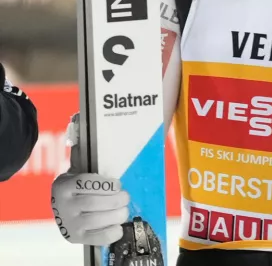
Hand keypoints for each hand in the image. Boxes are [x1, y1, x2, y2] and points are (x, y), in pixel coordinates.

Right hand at [50, 113, 129, 245]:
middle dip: (119, 198)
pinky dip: (115, 230)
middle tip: (124, 195)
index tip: (117, 183)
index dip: (108, 184)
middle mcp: (64, 206)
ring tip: (123, 207)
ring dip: (121, 213)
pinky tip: (116, 223)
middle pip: (100, 203)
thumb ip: (82, 142)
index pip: (89, 184)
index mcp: (64, 185)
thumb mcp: (79, 162)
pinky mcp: (79, 239)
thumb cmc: (80, 181)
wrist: (66, 207)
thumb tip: (80, 116)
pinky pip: (104, 237)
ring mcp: (71, 225)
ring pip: (106, 219)